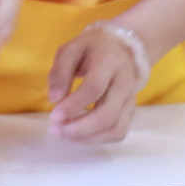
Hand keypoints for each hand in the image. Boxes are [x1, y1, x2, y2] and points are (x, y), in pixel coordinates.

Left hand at [45, 25, 141, 142]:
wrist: (123, 47)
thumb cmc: (92, 48)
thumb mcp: (71, 49)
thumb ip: (60, 72)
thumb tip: (54, 99)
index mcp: (109, 62)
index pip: (93, 89)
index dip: (73, 105)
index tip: (53, 115)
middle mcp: (125, 83)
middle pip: (107, 115)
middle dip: (78, 128)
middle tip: (55, 129)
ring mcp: (131, 99)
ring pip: (115, 129)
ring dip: (88, 137)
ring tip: (65, 133)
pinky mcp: (131, 110)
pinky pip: (119, 131)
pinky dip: (98, 138)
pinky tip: (80, 133)